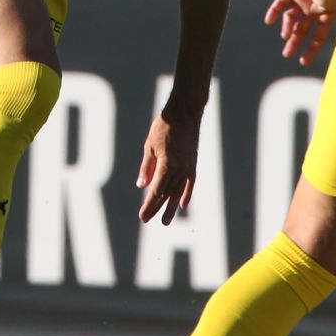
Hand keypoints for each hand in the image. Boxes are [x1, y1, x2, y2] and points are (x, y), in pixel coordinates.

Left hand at [136, 109, 199, 223]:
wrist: (185, 114)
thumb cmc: (164, 128)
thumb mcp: (149, 146)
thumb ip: (147, 168)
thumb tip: (142, 186)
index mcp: (166, 165)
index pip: (156, 191)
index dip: (149, 205)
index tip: (142, 216)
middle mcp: (179, 170)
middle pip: (166, 194)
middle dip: (156, 208)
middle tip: (146, 220)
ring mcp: (188, 167)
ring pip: (178, 192)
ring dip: (171, 207)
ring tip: (166, 221)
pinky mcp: (193, 164)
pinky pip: (190, 183)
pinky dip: (186, 194)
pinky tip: (182, 205)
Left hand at [264, 0, 335, 64]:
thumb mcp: (327, 7)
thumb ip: (313, 15)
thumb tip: (300, 17)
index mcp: (327, 14)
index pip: (318, 36)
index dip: (311, 49)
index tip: (303, 61)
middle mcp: (314, 8)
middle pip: (302, 29)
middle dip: (295, 41)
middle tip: (287, 54)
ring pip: (291, 17)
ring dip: (287, 27)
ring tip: (284, 36)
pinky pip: (281, 2)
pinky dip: (274, 11)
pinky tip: (269, 21)